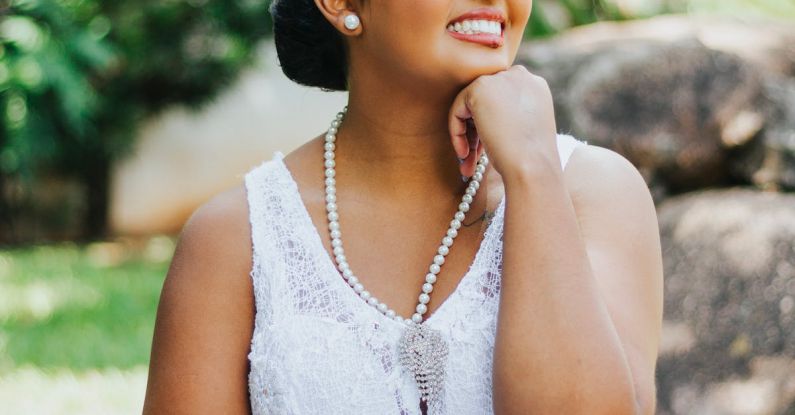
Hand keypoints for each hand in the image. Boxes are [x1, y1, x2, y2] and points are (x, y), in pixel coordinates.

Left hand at [448, 65, 559, 180]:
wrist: (533, 165)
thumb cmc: (531, 158)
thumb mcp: (525, 129)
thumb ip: (509, 117)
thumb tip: (484, 121)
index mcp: (534, 87)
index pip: (503, 100)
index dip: (492, 125)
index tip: (486, 149)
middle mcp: (519, 76)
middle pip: (485, 101)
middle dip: (476, 132)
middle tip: (472, 158)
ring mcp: (499, 79)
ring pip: (470, 106)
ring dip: (466, 136)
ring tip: (468, 162)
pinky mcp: (480, 88)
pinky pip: (458, 110)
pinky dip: (457, 133)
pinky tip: (465, 154)